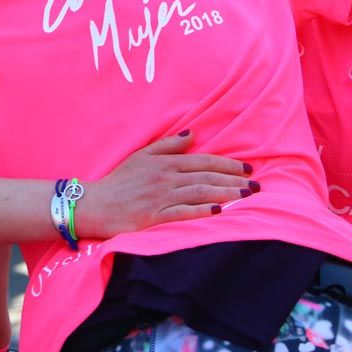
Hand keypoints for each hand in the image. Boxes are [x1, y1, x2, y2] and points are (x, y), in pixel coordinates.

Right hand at [77, 130, 258, 237]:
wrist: (94, 204)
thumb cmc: (119, 181)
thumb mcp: (142, 156)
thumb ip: (168, 145)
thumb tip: (192, 134)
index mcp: (165, 163)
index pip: (203, 161)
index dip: (227, 165)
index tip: (247, 169)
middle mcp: (166, 178)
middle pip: (206, 177)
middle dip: (234, 180)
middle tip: (257, 185)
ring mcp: (160, 198)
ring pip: (199, 193)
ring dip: (226, 194)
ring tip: (247, 197)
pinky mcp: (154, 217)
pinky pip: (183, 213)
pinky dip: (202, 211)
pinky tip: (219, 211)